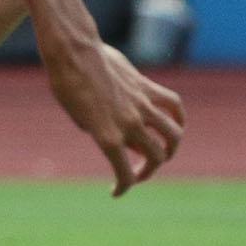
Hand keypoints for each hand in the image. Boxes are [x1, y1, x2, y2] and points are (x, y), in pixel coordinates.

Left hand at [43, 35, 185, 196]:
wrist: (73, 53)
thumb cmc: (67, 86)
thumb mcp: (80, 117)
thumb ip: (104, 132)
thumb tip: (127, 144)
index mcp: (107, 137)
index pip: (125, 174)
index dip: (123, 187)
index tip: (117, 191)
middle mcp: (129, 124)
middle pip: (156, 157)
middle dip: (148, 170)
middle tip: (138, 171)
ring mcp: (141, 105)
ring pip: (173, 134)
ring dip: (171, 148)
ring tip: (164, 152)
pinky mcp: (147, 88)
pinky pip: (173, 105)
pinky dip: (178, 117)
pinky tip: (175, 124)